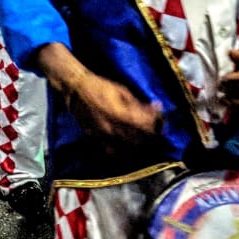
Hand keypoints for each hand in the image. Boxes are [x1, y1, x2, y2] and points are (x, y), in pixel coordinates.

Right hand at [36, 43, 163, 144]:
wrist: (76, 89)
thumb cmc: (100, 86)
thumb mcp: (122, 90)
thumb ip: (138, 104)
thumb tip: (156, 108)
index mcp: (120, 114)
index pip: (146, 126)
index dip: (157, 125)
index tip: (162, 120)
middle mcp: (113, 128)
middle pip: (140, 139)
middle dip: (151, 135)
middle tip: (156, 129)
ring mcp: (104, 136)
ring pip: (128, 147)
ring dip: (139, 143)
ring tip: (144, 136)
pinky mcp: (96, 139)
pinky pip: (113, 151)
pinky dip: (123, 150)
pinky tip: (127, 145)